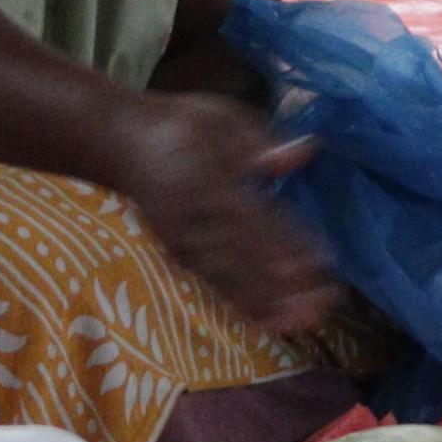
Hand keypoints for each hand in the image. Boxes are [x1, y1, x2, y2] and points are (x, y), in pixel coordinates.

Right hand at [101, 91, 340, 330]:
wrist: (119, 142)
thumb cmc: (182, 127)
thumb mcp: (223, 117)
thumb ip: (262, 140)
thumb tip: (305, 153)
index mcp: (208, 178)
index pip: (253, 214)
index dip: (286, 240)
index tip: (322, 263)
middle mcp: (193, 215)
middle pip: (241, 253)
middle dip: (281, 283)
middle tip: (319, 308)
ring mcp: (181, 239)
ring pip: (225, 275)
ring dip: (263, 302)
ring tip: (297, 324)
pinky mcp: (175, 255)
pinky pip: (209, 283)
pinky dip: (238, 305)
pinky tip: (266, 324)